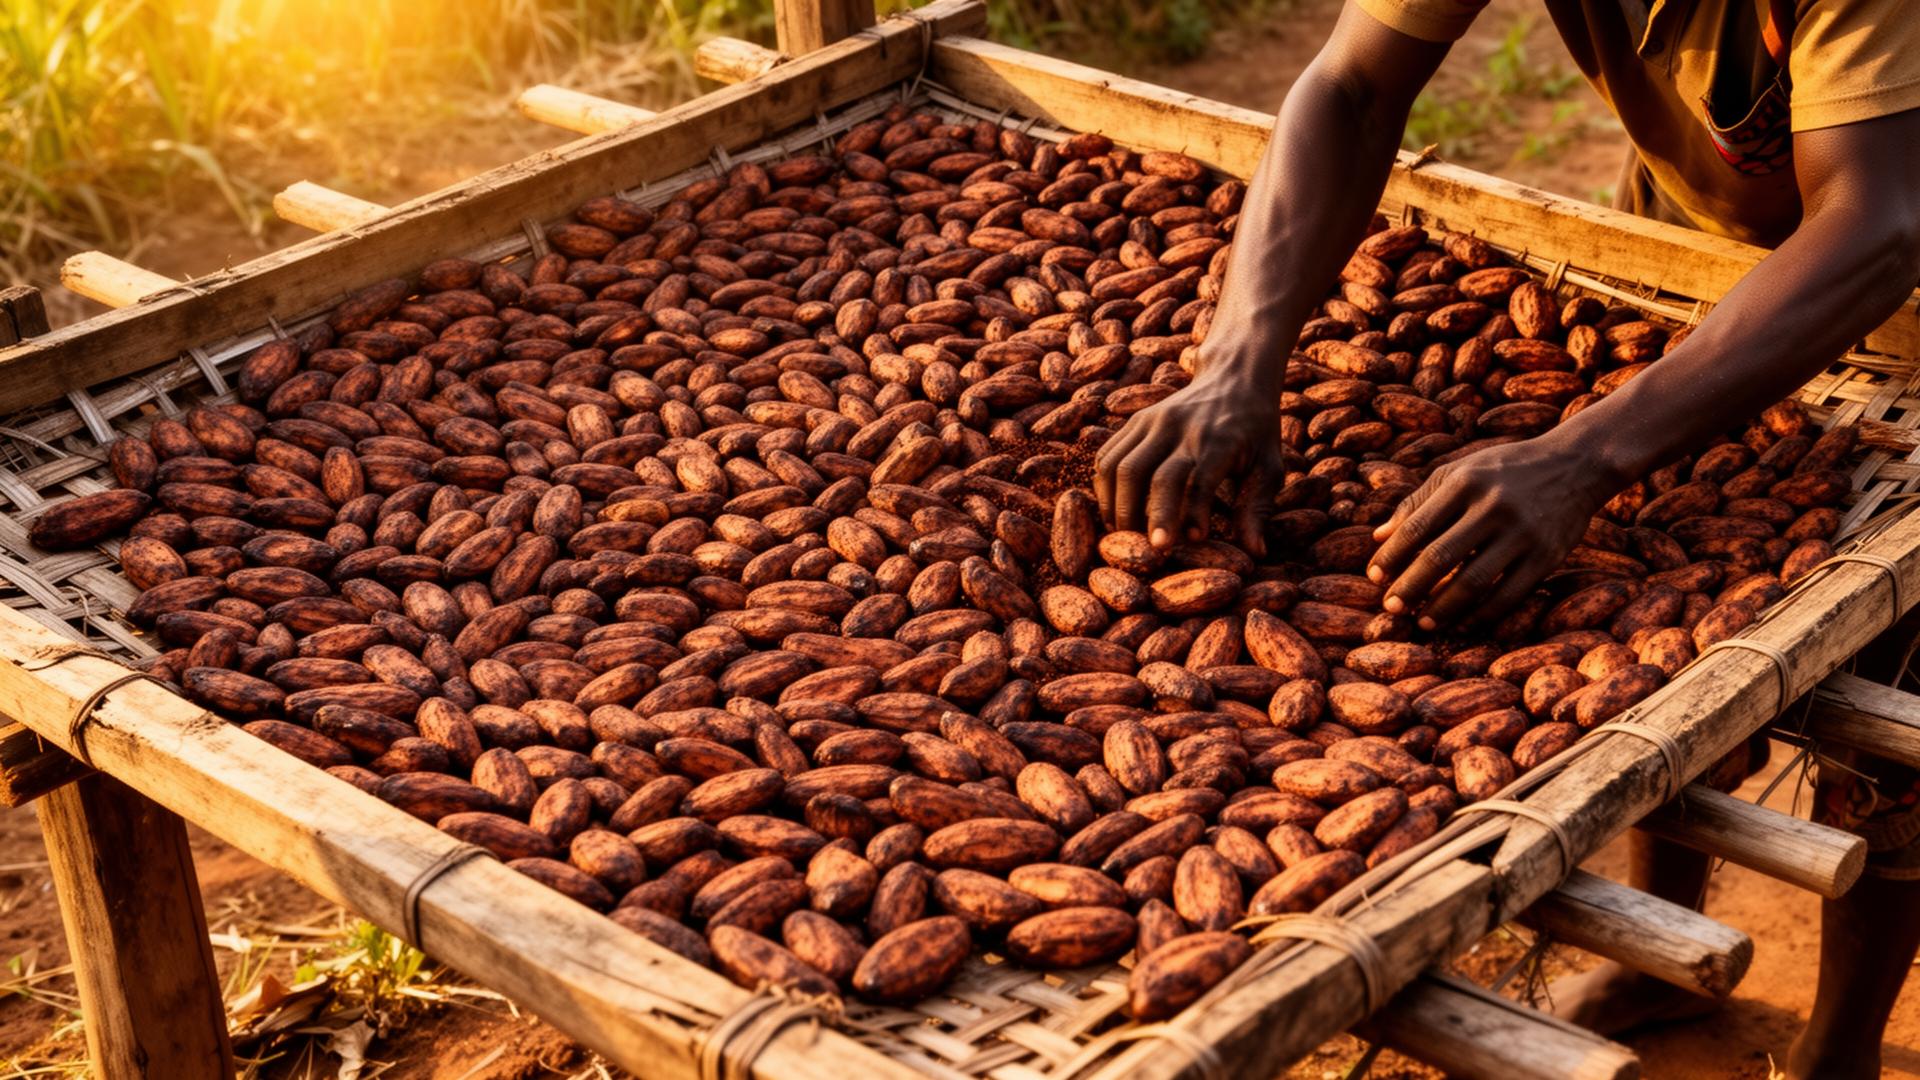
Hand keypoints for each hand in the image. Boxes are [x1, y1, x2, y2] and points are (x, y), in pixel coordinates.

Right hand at [1094, 369, 1285, 555]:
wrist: (1234, 377)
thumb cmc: (1256, 432)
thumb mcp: (1269, 467)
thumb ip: (1258, 509)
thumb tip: (1255, 553)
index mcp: (1219, 441)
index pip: (1198, 482)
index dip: (1191, 514)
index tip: (1189, 542)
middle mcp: (1181, 428)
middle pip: (1151, 476)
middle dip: (1145, 517)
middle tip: (1149, 551)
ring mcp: (1153, 421)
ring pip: (1120, 466)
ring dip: (1116, 506)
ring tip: (1124, 535)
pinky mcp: (1136, 420)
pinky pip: (1108, 455)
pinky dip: (1104, 487)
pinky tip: (1114, 510)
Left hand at [1367, 436, 1616, 628]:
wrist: (1574, 464)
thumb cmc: (1504, 470)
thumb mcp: (1459, 472)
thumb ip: (1418, 502)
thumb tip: (1378, 537)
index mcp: (1464, 483)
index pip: (1417, 527)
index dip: (1391, 556)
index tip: (1374, 577)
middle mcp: (1492, 507)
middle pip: (1439, 557)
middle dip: (1410, 587)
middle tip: (1391, 608)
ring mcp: (1522, 533)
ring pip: (1472, 582)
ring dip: (1442, 608)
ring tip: (1423, 622)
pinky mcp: (1547, 556)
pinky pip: (1508, 595)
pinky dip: (1481, 613)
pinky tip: (1462, 622)